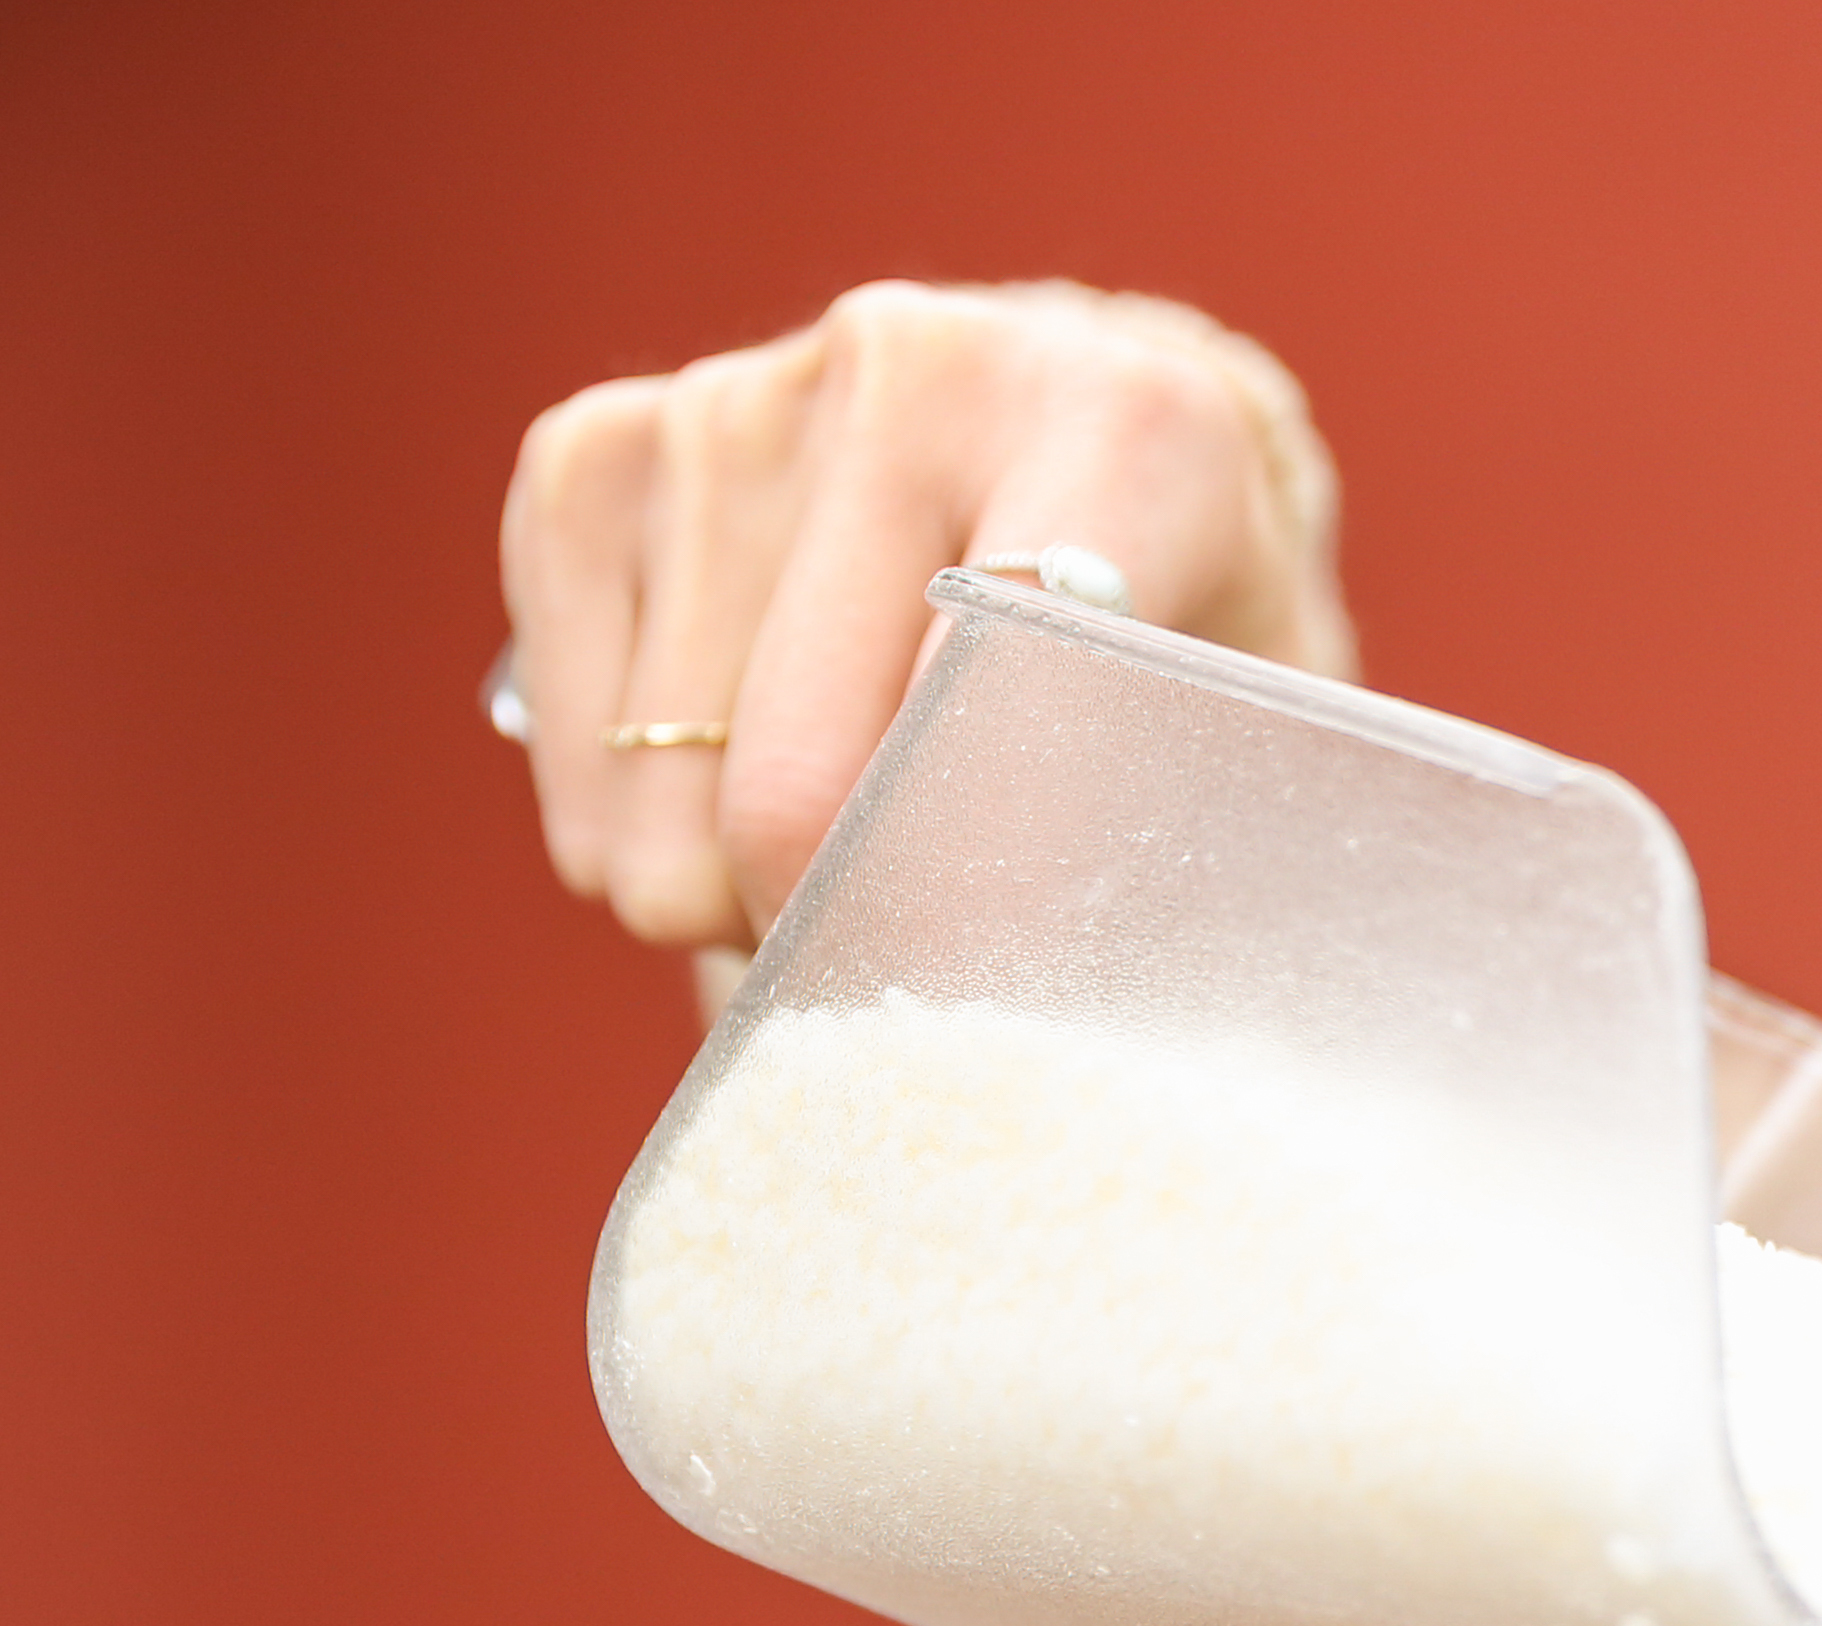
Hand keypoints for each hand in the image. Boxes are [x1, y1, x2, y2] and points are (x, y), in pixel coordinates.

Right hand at [496, 280, 1354, 955]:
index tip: (949, 1020)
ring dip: (720, 888)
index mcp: (1125, 426)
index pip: (999, 687)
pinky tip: (708, 820)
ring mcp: (737, 397)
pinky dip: (625, 821)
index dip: (957, 889)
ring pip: (666, 766)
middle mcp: (917, 366)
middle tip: (888, 994)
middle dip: (824, 925)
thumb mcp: (1249, 736)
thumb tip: (1059, 1063)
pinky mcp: (596, 447)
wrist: (1090, 461)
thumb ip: (1189, 849)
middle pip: (798, 763)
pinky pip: (572, 719)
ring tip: (825, 885)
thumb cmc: (1184, 642)